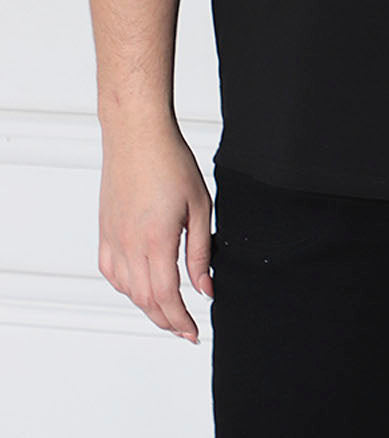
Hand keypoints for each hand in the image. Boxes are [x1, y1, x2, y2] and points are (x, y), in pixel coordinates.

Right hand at [97, 119, 214, 343]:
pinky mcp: (105, 230)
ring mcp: (113, 238)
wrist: (137, 134)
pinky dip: (126, 288)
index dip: (181, 321)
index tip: (193, 333)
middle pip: (146, 300)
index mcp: (156, 241)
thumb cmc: (170, 161)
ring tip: (168, 310)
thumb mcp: (200, 206)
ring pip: (127, 290)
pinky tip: (140, 286)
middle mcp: (130, 245)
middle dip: (167, 321)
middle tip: (184, 329)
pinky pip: (112, 272)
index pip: (167, 297)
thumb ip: (201, 252)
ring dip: (147, 307)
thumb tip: (205, 288)